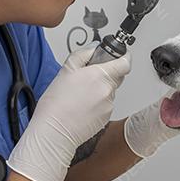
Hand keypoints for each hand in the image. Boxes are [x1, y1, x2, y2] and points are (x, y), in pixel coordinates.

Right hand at [7, 45, 130, 180]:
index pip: (125, 62)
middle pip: (117, 77)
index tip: (119, 55)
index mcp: (100, 76)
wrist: (54, 132)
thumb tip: (93, 48)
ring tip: (80, 95)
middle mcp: (108, 91)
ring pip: (109, 91)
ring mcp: (109, 105)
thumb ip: (83, 55)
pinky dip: (97, 104)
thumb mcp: (65, 71)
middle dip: (107, 73)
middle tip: (88, 77)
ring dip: (100, 90)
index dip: (123, 57)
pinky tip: (82, 106)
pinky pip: (105, 105)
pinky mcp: (106, 118)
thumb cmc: (55, 105)